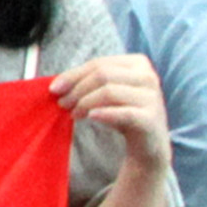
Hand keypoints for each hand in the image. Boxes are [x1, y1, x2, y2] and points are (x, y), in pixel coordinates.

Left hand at [57, 50, 169, 173]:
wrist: (148, 143)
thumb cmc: (123, 113)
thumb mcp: (106, 93)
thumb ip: (86, 83)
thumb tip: (56, 86)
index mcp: (138, 63)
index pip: (98, 63)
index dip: (73, 75)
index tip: (54, 89)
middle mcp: (148, 77)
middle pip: (102, 75)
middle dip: (77, 89)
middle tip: (62, 104)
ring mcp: (152, 97)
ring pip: (110, 92)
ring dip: (85, 103)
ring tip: (74, 114)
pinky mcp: (151, 119)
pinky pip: (124, 113)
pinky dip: (104, 113)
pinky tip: (90, 117)